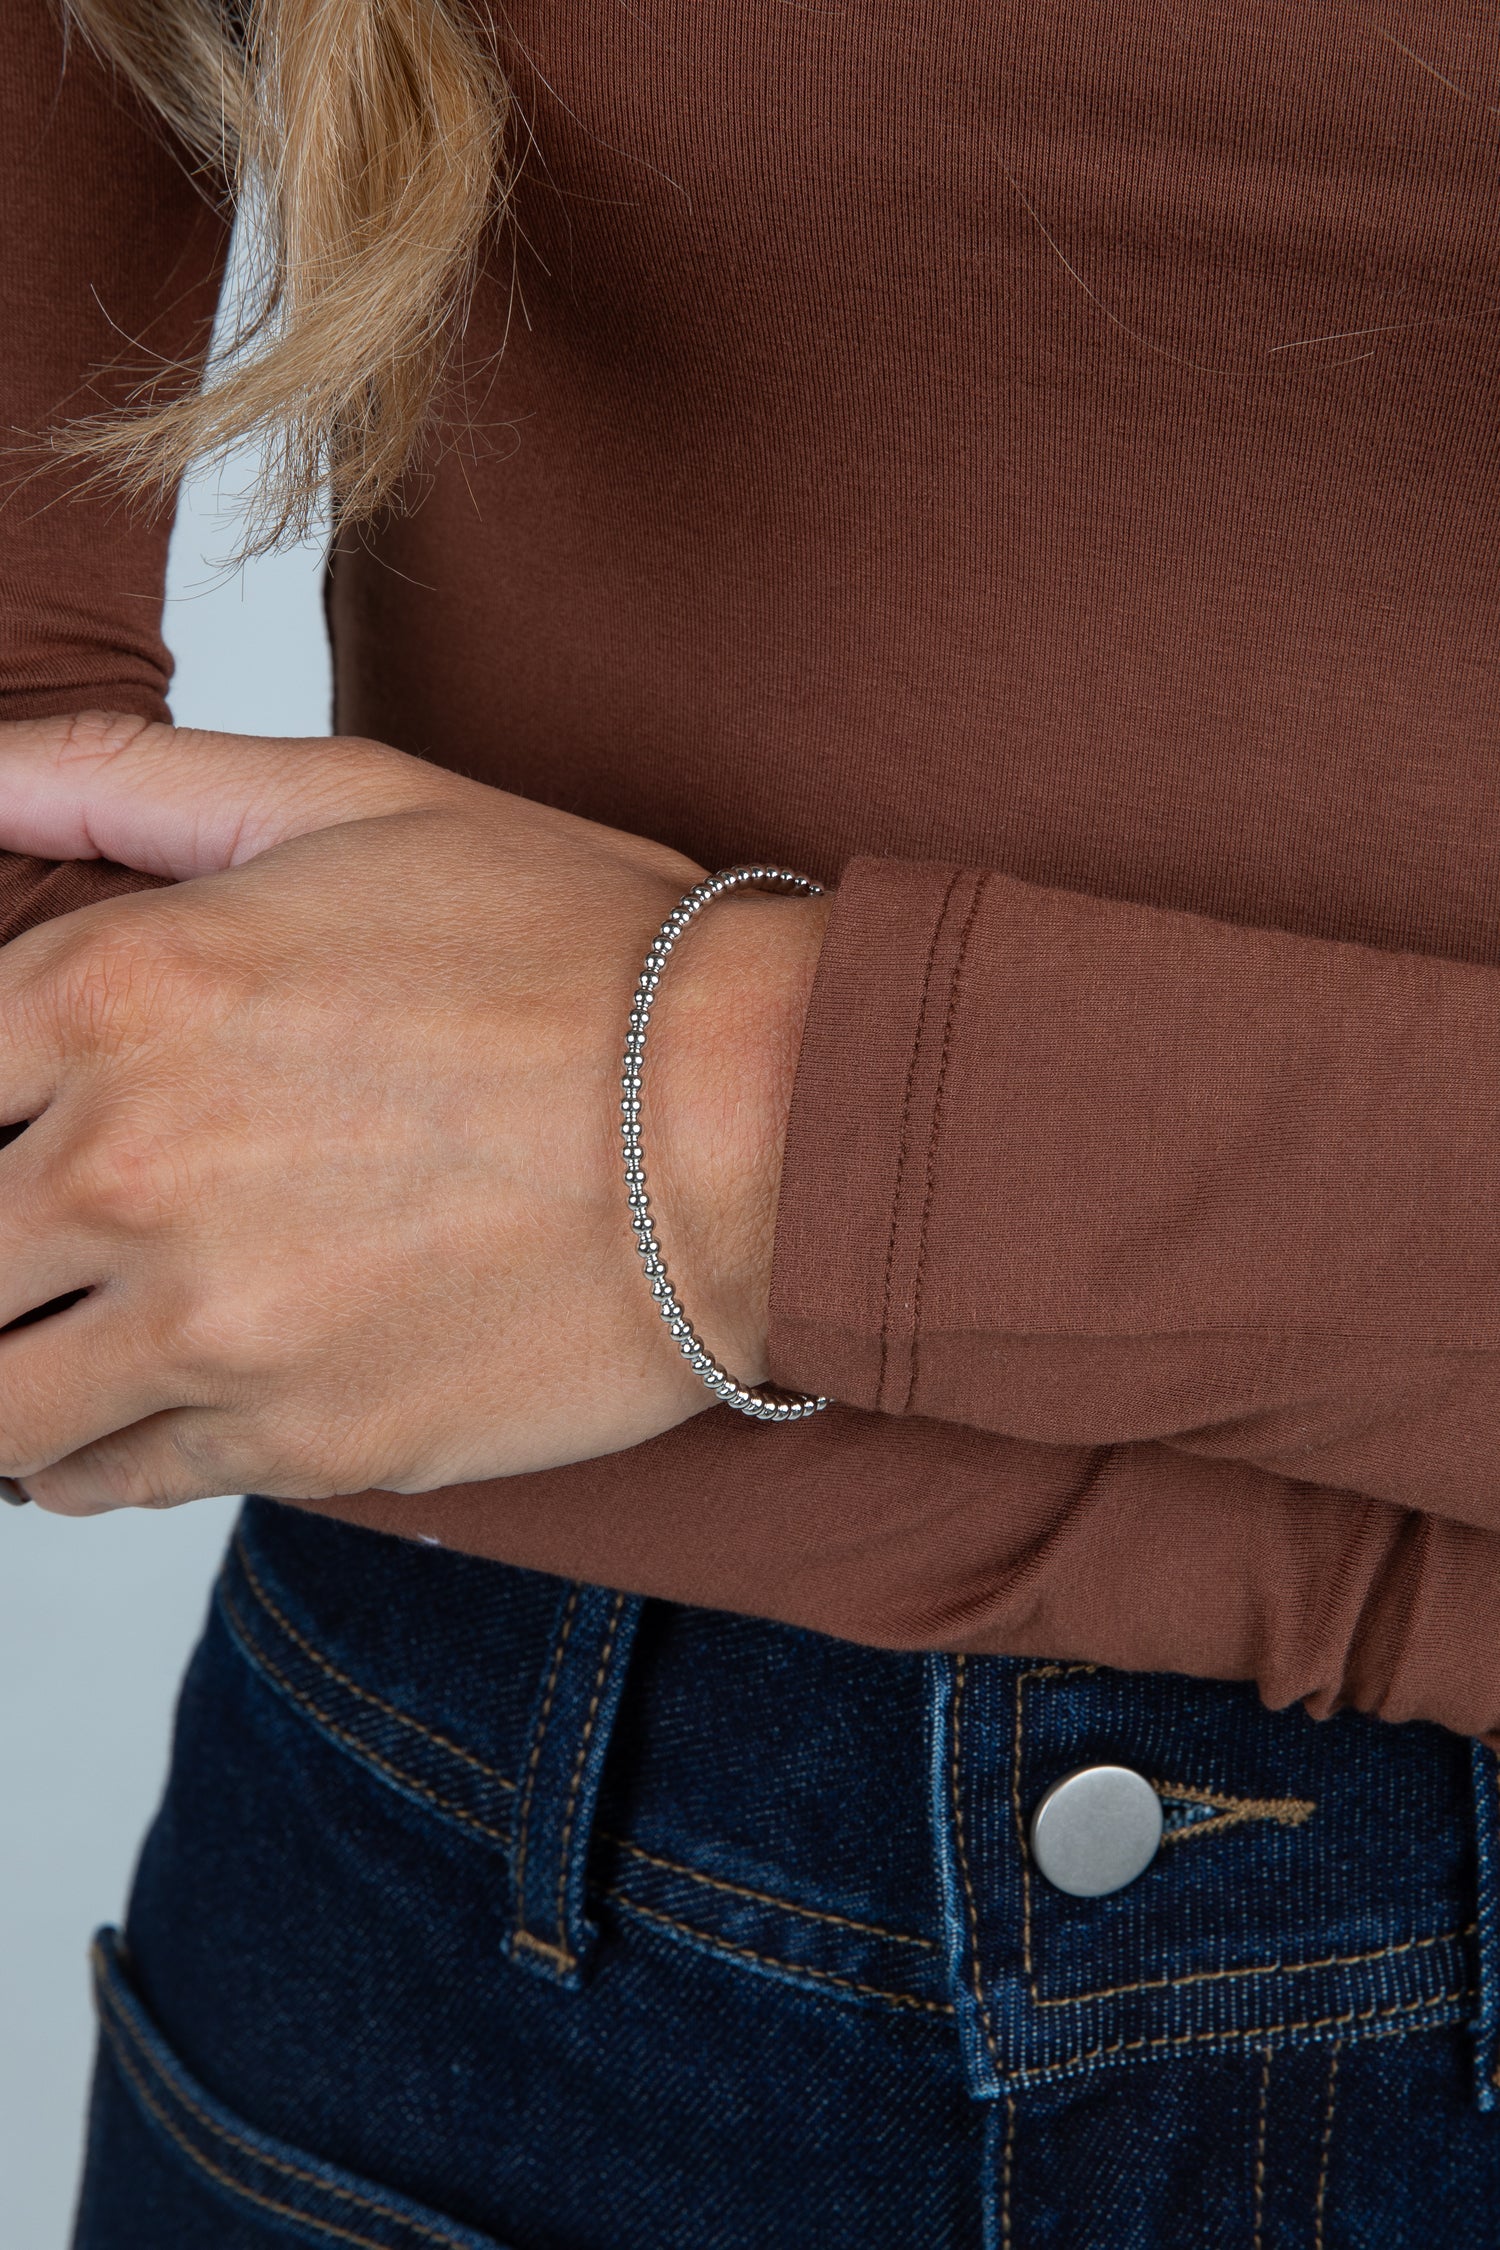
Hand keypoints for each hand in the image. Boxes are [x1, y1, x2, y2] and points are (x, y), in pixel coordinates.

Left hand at [0, 715, 830, 1511]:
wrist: (764, 1123)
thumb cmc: (582, 953)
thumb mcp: (357, 803)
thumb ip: (125, 780)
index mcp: (118, 988)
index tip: (20, 1141)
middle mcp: (129, 1165)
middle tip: (40, 1241)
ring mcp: (210, 1324)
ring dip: (9, 1371)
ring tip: (58, 1339)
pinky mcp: (297, 1442)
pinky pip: (101, 1484)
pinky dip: (86, 1457)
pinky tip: (137, 1402)